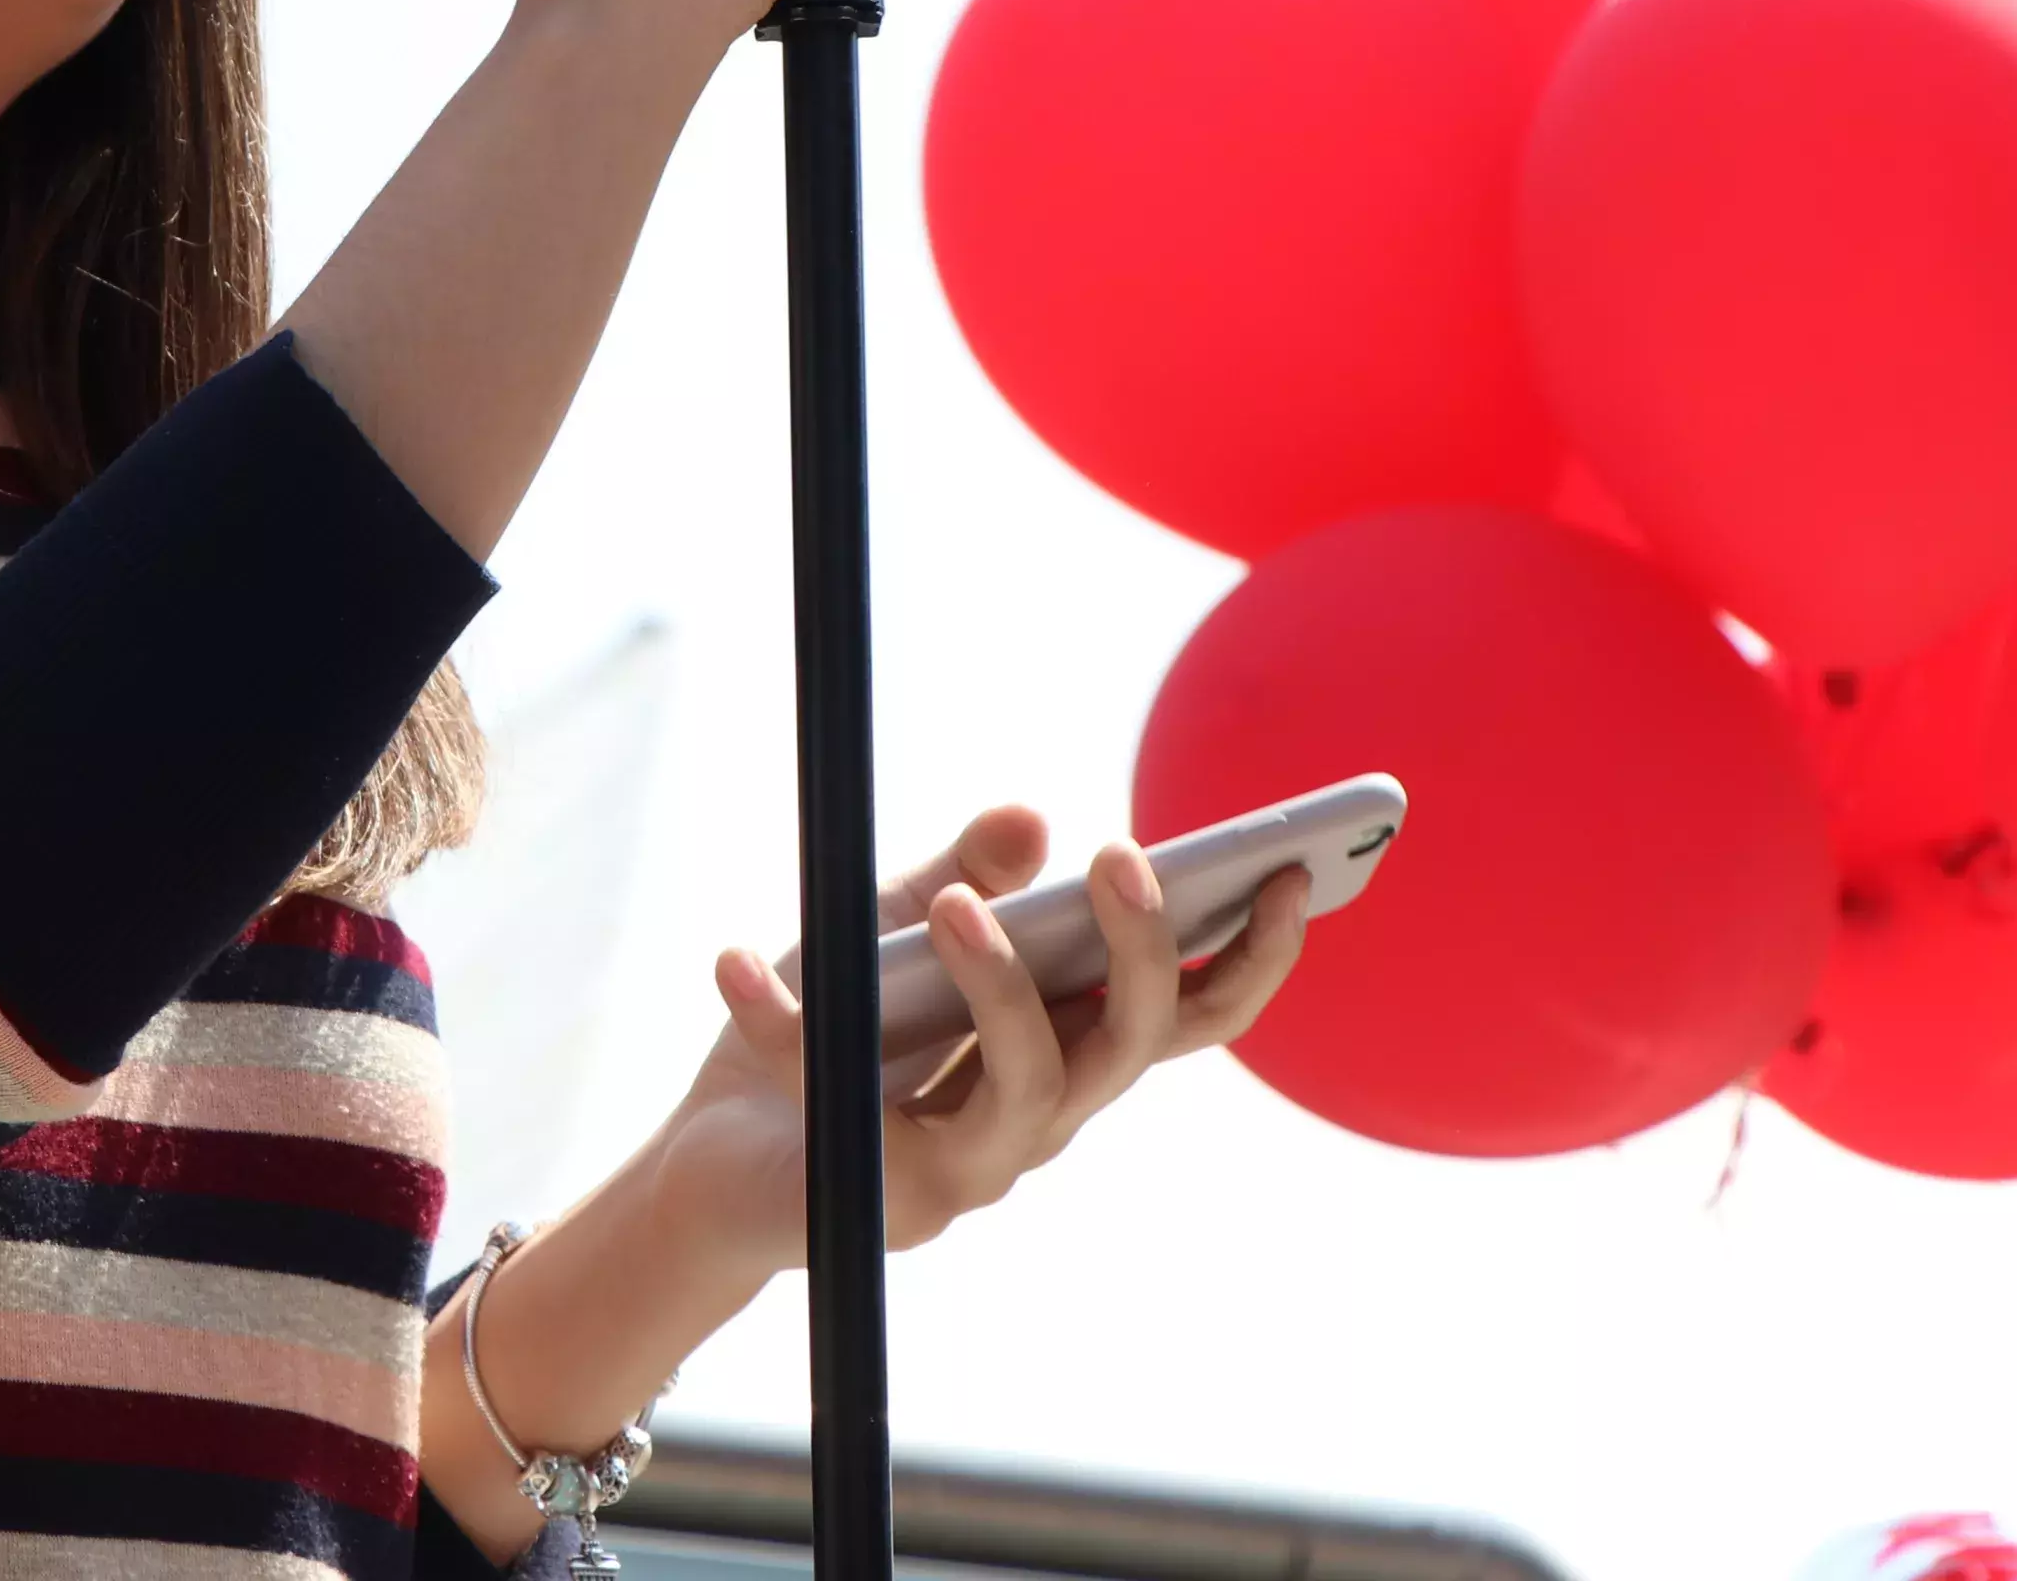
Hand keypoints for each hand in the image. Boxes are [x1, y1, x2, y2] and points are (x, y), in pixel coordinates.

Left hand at [647, 803, 1313, 1272]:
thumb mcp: (895, 935)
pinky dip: (785, 1021)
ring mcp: (972, 1167)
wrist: (717, 1164)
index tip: (1299, 868)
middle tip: (1121, 857)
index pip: (1195, 1012)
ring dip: (1001, 988)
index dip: (1257, 952)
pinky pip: (843, 1100)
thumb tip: (1030, 820)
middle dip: (1143, 949)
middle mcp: (1044, 1115)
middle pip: (1135, 1042)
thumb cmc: (835, 1039)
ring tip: (952, 907)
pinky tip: (735, 962)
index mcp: (1071, 1047)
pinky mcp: (882, 1197)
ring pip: (1032, 1082)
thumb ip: (965, 878)